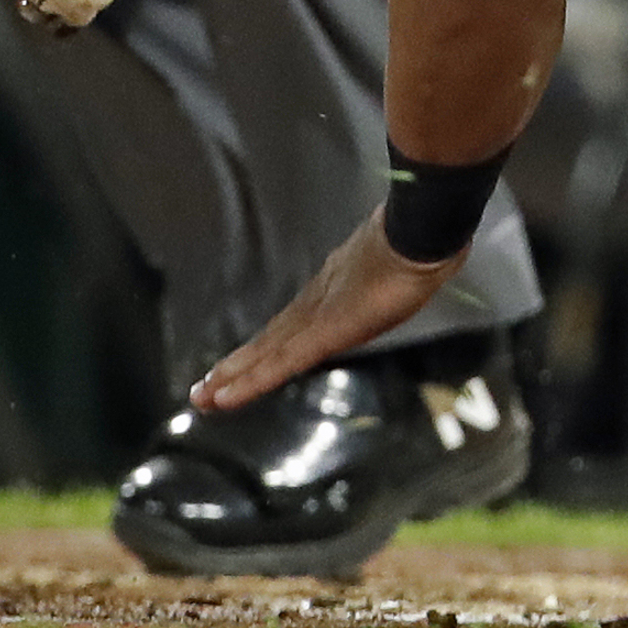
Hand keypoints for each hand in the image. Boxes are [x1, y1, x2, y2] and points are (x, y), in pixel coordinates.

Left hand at [189, 210, 463, 413]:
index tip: (244, 360)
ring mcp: (317, 316)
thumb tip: (420, 262)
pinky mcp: (321, 332)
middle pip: (272, 339)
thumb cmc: (424, 240)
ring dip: (233, 376)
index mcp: (338, 287)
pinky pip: (279, 363)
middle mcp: (319, 301)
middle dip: (239, 365)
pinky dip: (249, 382)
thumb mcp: (409, 262)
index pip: (294, 323)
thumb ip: (401, 269)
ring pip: (266, 353)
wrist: (422, 231)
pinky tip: (224, 397)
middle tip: (204, 388)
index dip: (268, 344)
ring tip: (202, 397)